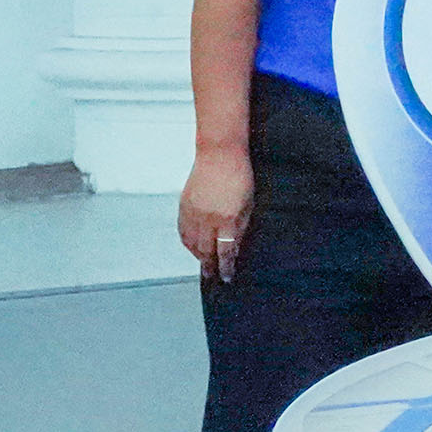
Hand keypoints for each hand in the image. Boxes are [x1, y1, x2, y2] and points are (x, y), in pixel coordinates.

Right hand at [178, 148, 253, 284]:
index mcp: (227, 218)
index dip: (226, 267)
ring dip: (197, 256)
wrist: (219, 154)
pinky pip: (182, 231)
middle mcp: (207, 218)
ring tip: (204, 264)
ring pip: (191, 243)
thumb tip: (234, 246)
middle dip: (209, 266)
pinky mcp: (184, 206)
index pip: (225, 252)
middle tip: (212, 277)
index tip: (227, 277)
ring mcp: (193, 212)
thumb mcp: (249, 203)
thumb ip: (241, 227)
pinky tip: (192, 247)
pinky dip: (187, 243)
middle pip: (205, 251)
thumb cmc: (240, 176)